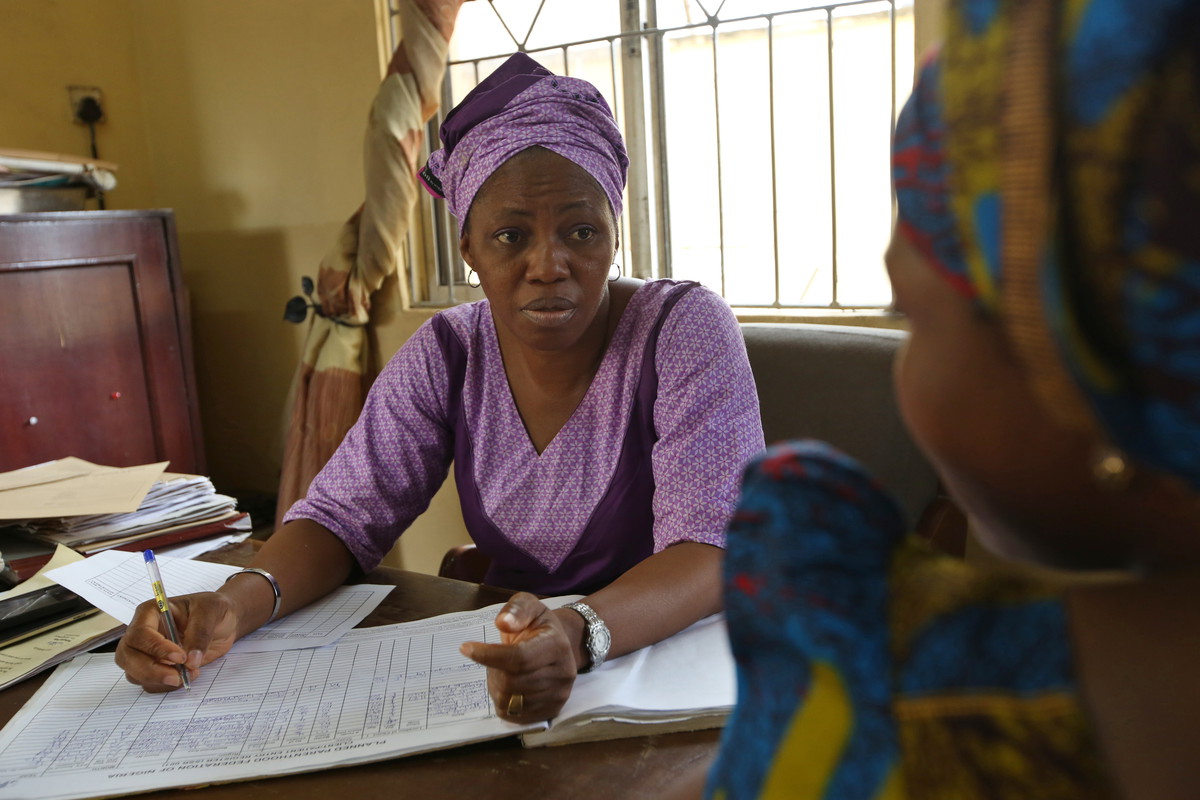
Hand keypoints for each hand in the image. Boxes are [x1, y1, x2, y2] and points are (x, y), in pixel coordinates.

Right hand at [114, 591, 240, 691]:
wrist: (223, 621)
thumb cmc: (213, 608)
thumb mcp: (212, 610)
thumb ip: (201, 632)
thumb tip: (190, 660)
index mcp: (150, 612)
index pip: (140, 633)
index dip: (156, 648)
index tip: (180, 657)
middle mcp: (143, 633)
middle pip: (127, 657)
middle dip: (151, 671)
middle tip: (177, 677)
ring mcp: (146, 652)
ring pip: (135, 673)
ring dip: (159, 680)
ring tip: (188, 674)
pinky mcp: (155, 667)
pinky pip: (149, 683)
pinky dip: (165, 686)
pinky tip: (185, 676)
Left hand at [460, 593, 577, 721]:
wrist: (559, 645)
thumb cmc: (537, 625)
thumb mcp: (528, 606)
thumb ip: (516, 609)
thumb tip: (504, 622)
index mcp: (557, 645)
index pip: (520, 658)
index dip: (489, 655)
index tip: (466, 648)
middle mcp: (563, 673)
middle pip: (512, 682)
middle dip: (493, 670)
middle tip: (491, 657)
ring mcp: (558, 696)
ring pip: (510, 701)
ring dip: (496, 686)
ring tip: (503, 670)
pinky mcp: (550, 712)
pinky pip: (513, 716)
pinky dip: (502, 701)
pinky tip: (509, 685)